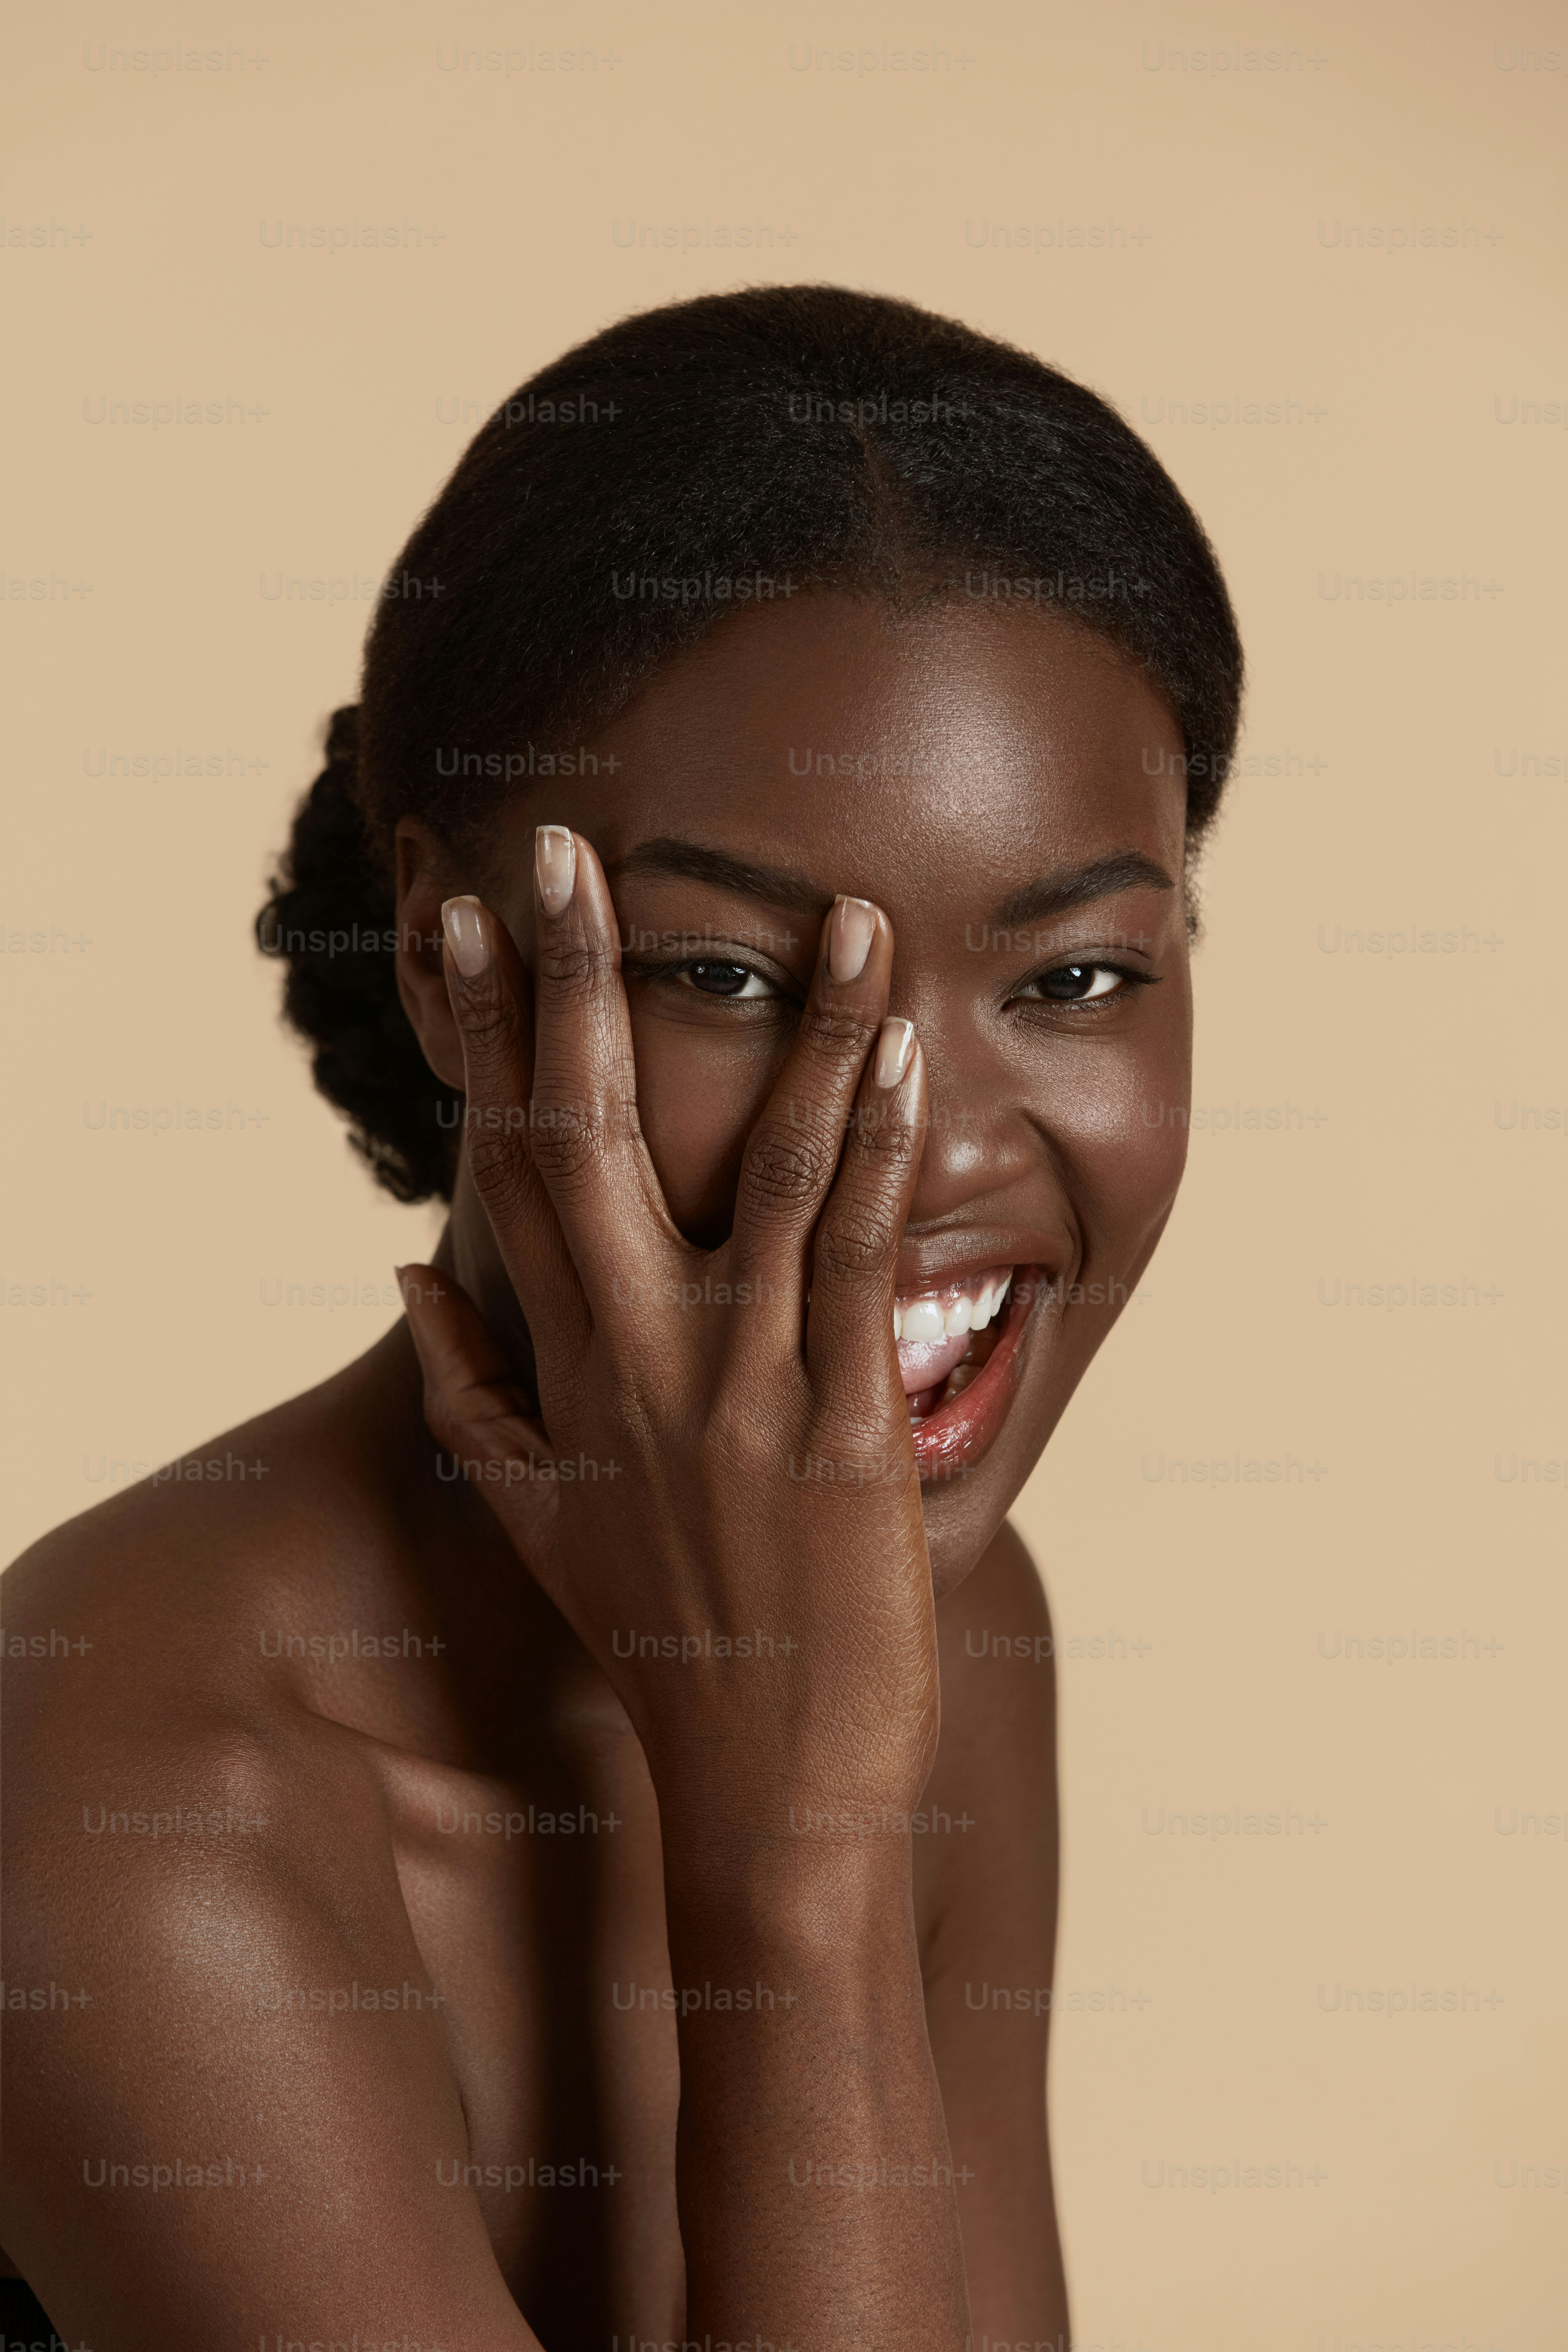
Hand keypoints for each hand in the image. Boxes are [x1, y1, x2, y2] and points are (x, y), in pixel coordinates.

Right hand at [401, 827, 936, 1854]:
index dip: (488, 1033)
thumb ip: (462, 1387)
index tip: (469, 921)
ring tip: (843, 916)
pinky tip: (905, 1057)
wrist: (767, 1784)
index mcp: (568, 1365)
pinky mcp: (845, 1423)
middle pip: (595, 1134)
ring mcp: (742, 1385)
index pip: (509, 1160)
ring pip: (765, 1168)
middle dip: (582, 983)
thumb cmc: (659, 1636)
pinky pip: (863, 1257)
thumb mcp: (532, 1513)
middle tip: (571, 854)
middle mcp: (641, 1355)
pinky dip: (883, 1149)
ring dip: (808, 1033)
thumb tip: (403, 1267)